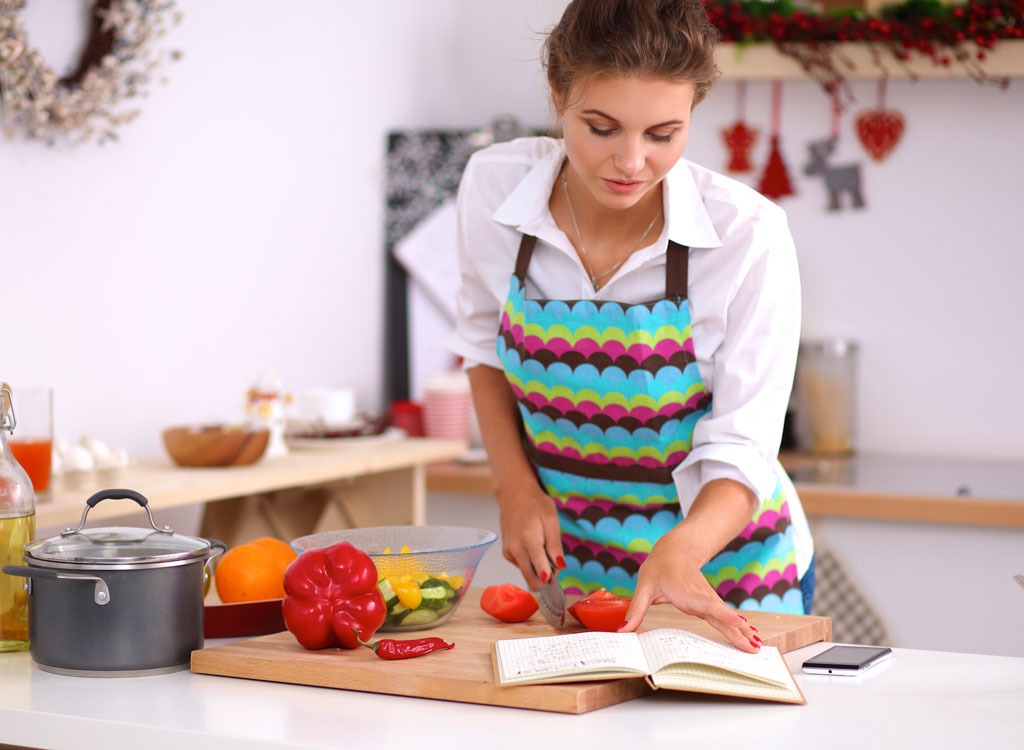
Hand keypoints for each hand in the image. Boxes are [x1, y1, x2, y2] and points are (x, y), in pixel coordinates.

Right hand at [495, 486, 563, 590]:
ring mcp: (508, 552)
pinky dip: (531, 561)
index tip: (555, 581)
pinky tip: (532, 545)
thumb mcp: (551, 520)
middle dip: (545, 577)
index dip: (549, 578)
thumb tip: (560, 566)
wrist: (514, 495)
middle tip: (555, 564)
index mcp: (528, 539)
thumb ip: (555, 545)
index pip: (538, 568)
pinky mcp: (506, 553)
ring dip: (538, 567)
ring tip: (542, 547)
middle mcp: (515, 549)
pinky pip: (522, 565)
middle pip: (530, 579)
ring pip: (527, 573)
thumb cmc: (536, 505)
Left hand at [618, 526, 761, 652]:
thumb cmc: (659, 567)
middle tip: (754, 648)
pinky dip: (739, 629)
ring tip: (757, 648)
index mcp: (688, 593)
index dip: (723, 615)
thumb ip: (636, 610)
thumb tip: (623, 631)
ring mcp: (709, 602)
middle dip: (739, 632)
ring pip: (728, 619)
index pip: (708, 606)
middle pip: (723, 617)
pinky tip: (751, 638)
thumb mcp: (644, 586)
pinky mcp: (711, 606)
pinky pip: (726, 619)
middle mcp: (703, 599)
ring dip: (743, 633)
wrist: (677, 550)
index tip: (739, 623)